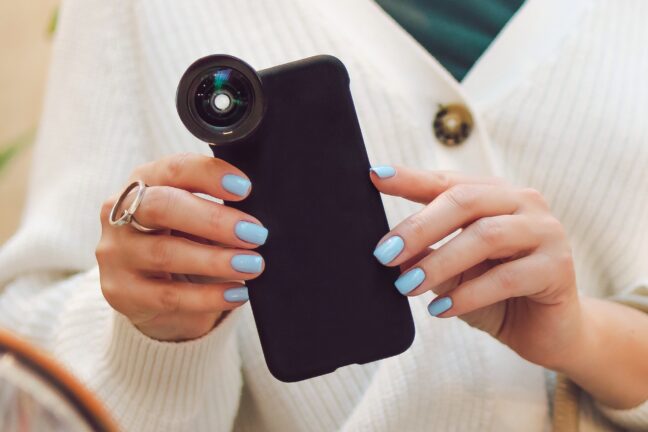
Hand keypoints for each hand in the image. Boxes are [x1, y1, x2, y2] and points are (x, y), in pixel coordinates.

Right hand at [97, 153, 267, 340]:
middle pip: (163, 207)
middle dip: (213, 220)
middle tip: (255, 233)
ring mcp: (116, 253)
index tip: (245, 189)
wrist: (150, 291)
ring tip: (253, 265)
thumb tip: (257, 217)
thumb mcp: (195, 215)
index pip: (174, 169)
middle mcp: (120, 213)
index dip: (209, 175)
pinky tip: (237, 293)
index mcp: (144, 182)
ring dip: (216, 260)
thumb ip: (217, 205)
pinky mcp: (121, 292)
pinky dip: (208, 296)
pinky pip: (168, 296)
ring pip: (165, 253)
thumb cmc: (181, 239)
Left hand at [369, 165, 581, 368]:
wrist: (546, 331)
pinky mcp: (558, 267)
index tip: (375, 176)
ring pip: (486, 236)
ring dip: (440, 262)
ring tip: (407, 286)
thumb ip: (427, 253)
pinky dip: (468, 294)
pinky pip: (507, 277)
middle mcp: (523, 202)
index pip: (448, 181)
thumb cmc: (494, 293)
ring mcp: (545, 231)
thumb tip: (390, 250)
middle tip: (384, 254)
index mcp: (495, 194)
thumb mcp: (452, 270)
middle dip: (420, 227)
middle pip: (465, 201)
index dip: (411, 178)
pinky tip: (441, 310)